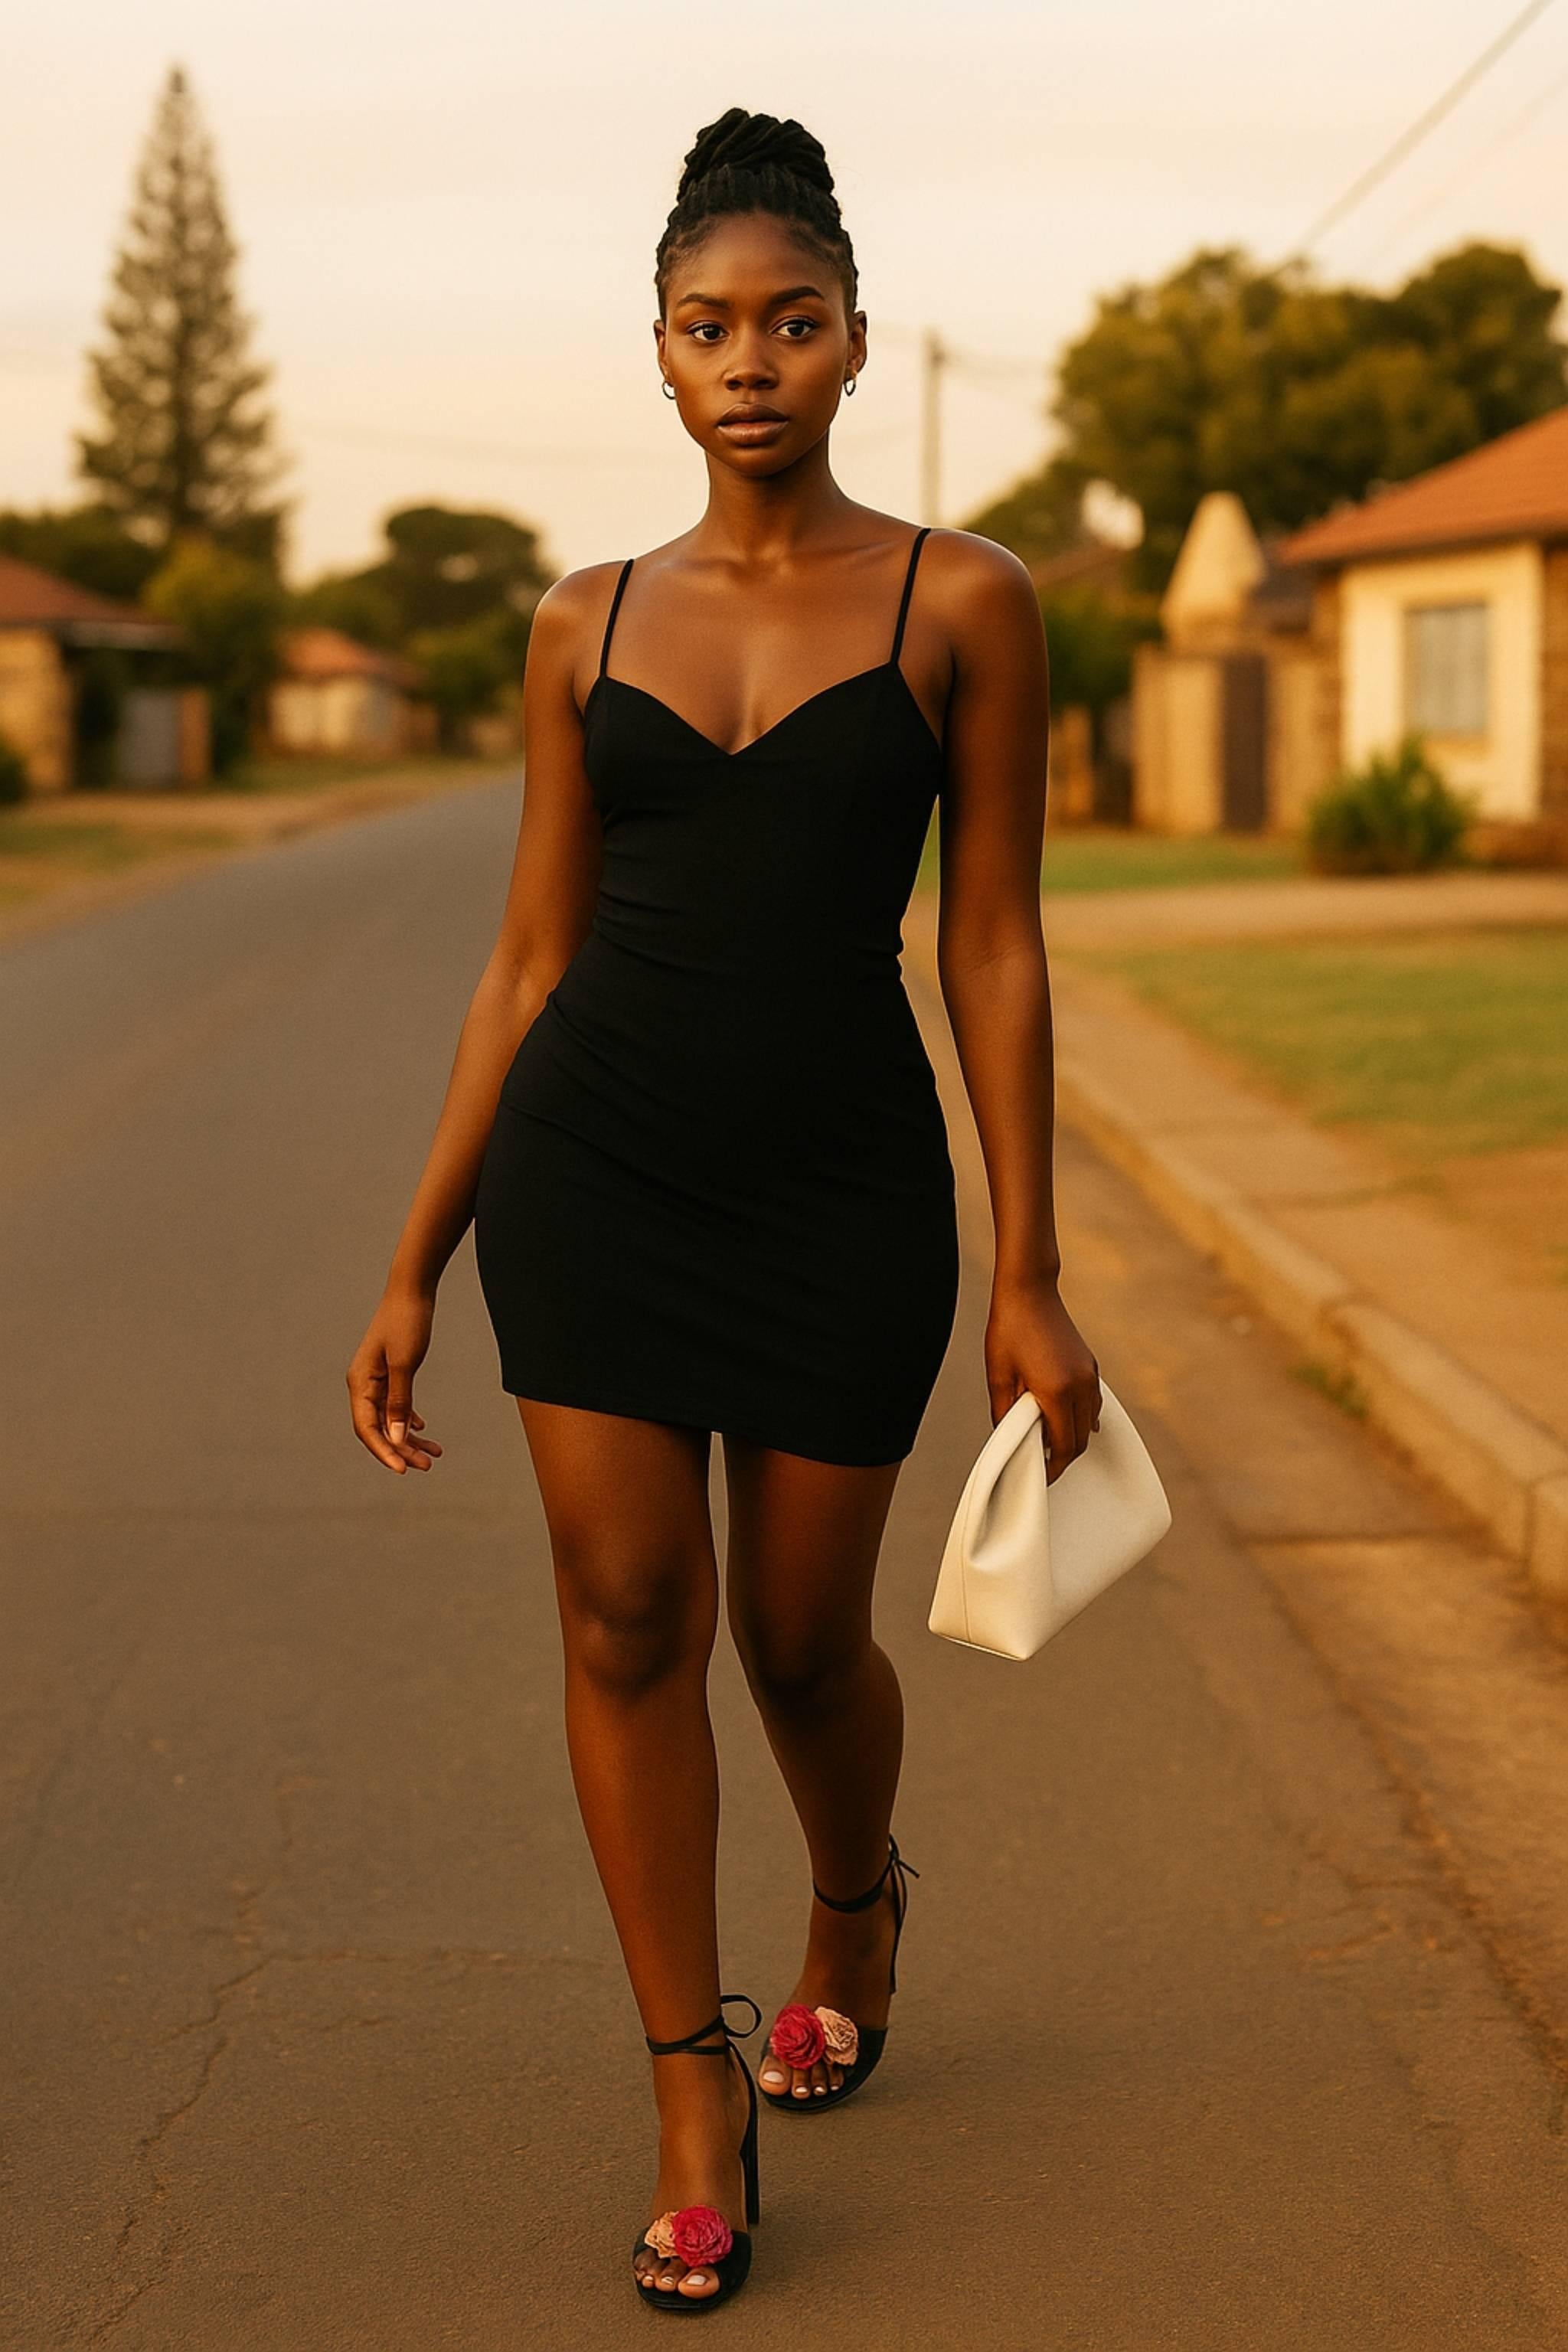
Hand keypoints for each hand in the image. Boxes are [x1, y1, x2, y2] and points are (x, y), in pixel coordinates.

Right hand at [346, 1286, 443, 1474]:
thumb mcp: (405, 1364)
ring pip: (390, 1419)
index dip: (385, 1452)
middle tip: (428, 1465)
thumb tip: (396, 1436)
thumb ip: (399, 1401)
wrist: (412, 1290)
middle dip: (402, 1449)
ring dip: (409, 1438)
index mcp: (360, 1382)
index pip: (367, 1428)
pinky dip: (409, 1419)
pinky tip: (423, 1429)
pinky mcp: (390, 1372)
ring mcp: (376, 1379)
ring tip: (434, 1453)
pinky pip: (396, 1404)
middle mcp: (364, 1384)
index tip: (404, 1469)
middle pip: (379, 1428)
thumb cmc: (407, 1322)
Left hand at [984, 1274, 1100, 1485]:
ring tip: (1050, 1442)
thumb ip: (1005, 1414)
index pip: (1063, 1445)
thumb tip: (1010, 1439)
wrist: (1029, 1290)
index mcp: (1056, 1392)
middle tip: (1043, 1463)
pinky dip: (1083, 1418)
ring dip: (1074, 1437)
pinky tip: (1069, 1420)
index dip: (1053, 1467)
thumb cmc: (1009, 1329)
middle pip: (1080, 1440)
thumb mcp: (999, 1376)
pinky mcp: (1091, 1365)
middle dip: (1063, 1457)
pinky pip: (1093, 1403)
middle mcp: (1080, 1386)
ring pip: (1090, 1423)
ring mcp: (1089, 1375)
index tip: (1041, 1476)